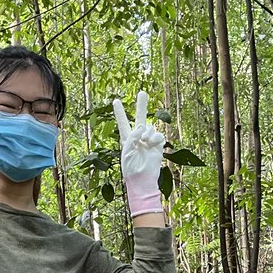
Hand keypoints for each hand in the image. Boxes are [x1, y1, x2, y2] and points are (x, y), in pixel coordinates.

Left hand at [113, 91, 165, 216]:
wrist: (142, 179)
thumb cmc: (131, 167)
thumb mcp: (127, 149)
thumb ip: (133, 135)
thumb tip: (144, 126)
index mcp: (127, 140)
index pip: (123, 123)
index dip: (120, 113)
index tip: (115, 101)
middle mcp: (138, 138)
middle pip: (140, 118)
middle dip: (141, 106)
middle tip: (142, 93)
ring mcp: (148, 141)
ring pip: (149, 127)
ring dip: (147, 133)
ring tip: (144, 143)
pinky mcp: (157, 146)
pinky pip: (157, 135)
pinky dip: (154, 138)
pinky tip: (151, 145)